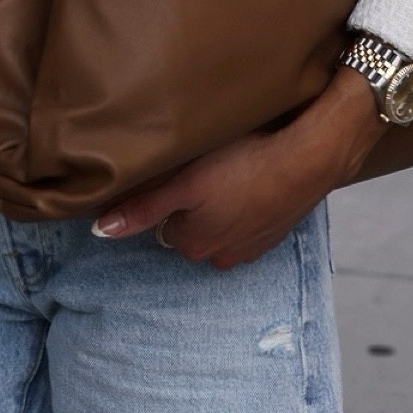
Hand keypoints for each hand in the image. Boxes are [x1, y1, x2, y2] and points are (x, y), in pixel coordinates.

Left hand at [91, 69, 388, 269]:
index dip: (167, 193)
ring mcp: (253, 245)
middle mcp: (222, 255)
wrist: (311, 157)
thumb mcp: (183, 181)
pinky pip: (250, 217)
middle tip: (203, 165)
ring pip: (222, 221)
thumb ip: (141, 207)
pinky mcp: (278, 230)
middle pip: (191, 225)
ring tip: (230, 169)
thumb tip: (101, 231)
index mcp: (194, 244)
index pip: (162, 222)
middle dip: (193, 201)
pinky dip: (249, 201)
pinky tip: (254, 177)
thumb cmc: (245, 165)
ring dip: (223, 201)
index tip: (177, 170)